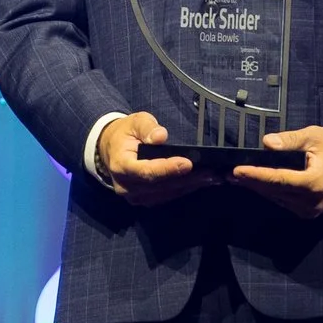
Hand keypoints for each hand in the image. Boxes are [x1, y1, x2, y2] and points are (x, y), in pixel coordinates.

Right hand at [98, 112, 221, 205]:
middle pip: (160, 185)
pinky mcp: (144, 200)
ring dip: (189, 186)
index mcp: (121, 165)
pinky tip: (200, 182)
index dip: (167, 169)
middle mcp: (126, 186)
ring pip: (166, 193)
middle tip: (210, 172)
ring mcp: (135, 196)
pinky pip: (166, 196)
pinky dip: (183, 189)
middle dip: (186, 179)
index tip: (188, 164)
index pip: (146, 171)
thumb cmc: (125, 134)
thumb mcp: (134, 122)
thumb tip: (161, 136)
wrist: (111, 150)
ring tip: (211, 177)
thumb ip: (147, 128)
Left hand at [231, 126, 322, 218]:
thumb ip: (290, 141)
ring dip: (258, 188)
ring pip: (278, 199)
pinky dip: (271, 192)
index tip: (237, 170)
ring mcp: (311, 210)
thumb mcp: (314, 136)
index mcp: (315, 183)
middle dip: (251, 182)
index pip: (278, 180)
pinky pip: (285, 202)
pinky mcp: (310, 212)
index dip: (256, 175)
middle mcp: (312, 202)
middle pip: (274, 192)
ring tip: (238, 178)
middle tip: (229, 173)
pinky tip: (256, 184)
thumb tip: (266, 143)